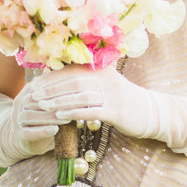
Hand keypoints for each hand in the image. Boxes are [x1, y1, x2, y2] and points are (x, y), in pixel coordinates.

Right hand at [10, 78, 64, 152]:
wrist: (29, 138)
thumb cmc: (43, 117)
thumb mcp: (46, 102)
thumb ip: (52, 90)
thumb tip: (64, 73)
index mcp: (25, 93)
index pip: (37, 87)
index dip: (53, 88)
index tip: (70, 90)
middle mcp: (19, 105)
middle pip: (32, 101)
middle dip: (52, 103)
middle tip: (70, 105)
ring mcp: (17, 120)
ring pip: (30, 116)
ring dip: (49, 117)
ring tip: (66, 119)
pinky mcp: (20, 135)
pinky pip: (29, 132)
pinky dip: (42, 131)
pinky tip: (55, 130)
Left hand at [32, 65, 158, 139]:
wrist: (152, 112)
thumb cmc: (122, 99)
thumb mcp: (106, 84)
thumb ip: (86, 78)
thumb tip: (58, 76)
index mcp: (101, 70)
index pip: (71, 71)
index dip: (52, 77)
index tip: (36, 84)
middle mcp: (106, 79)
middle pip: (73, 81)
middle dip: (51, 89)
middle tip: (34, 95)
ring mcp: (112, 95)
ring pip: (80, 96)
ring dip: (59, 101)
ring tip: (42, 106)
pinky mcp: (117, 111)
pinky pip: (92, 111)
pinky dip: (74, 113)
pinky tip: (61, 116)